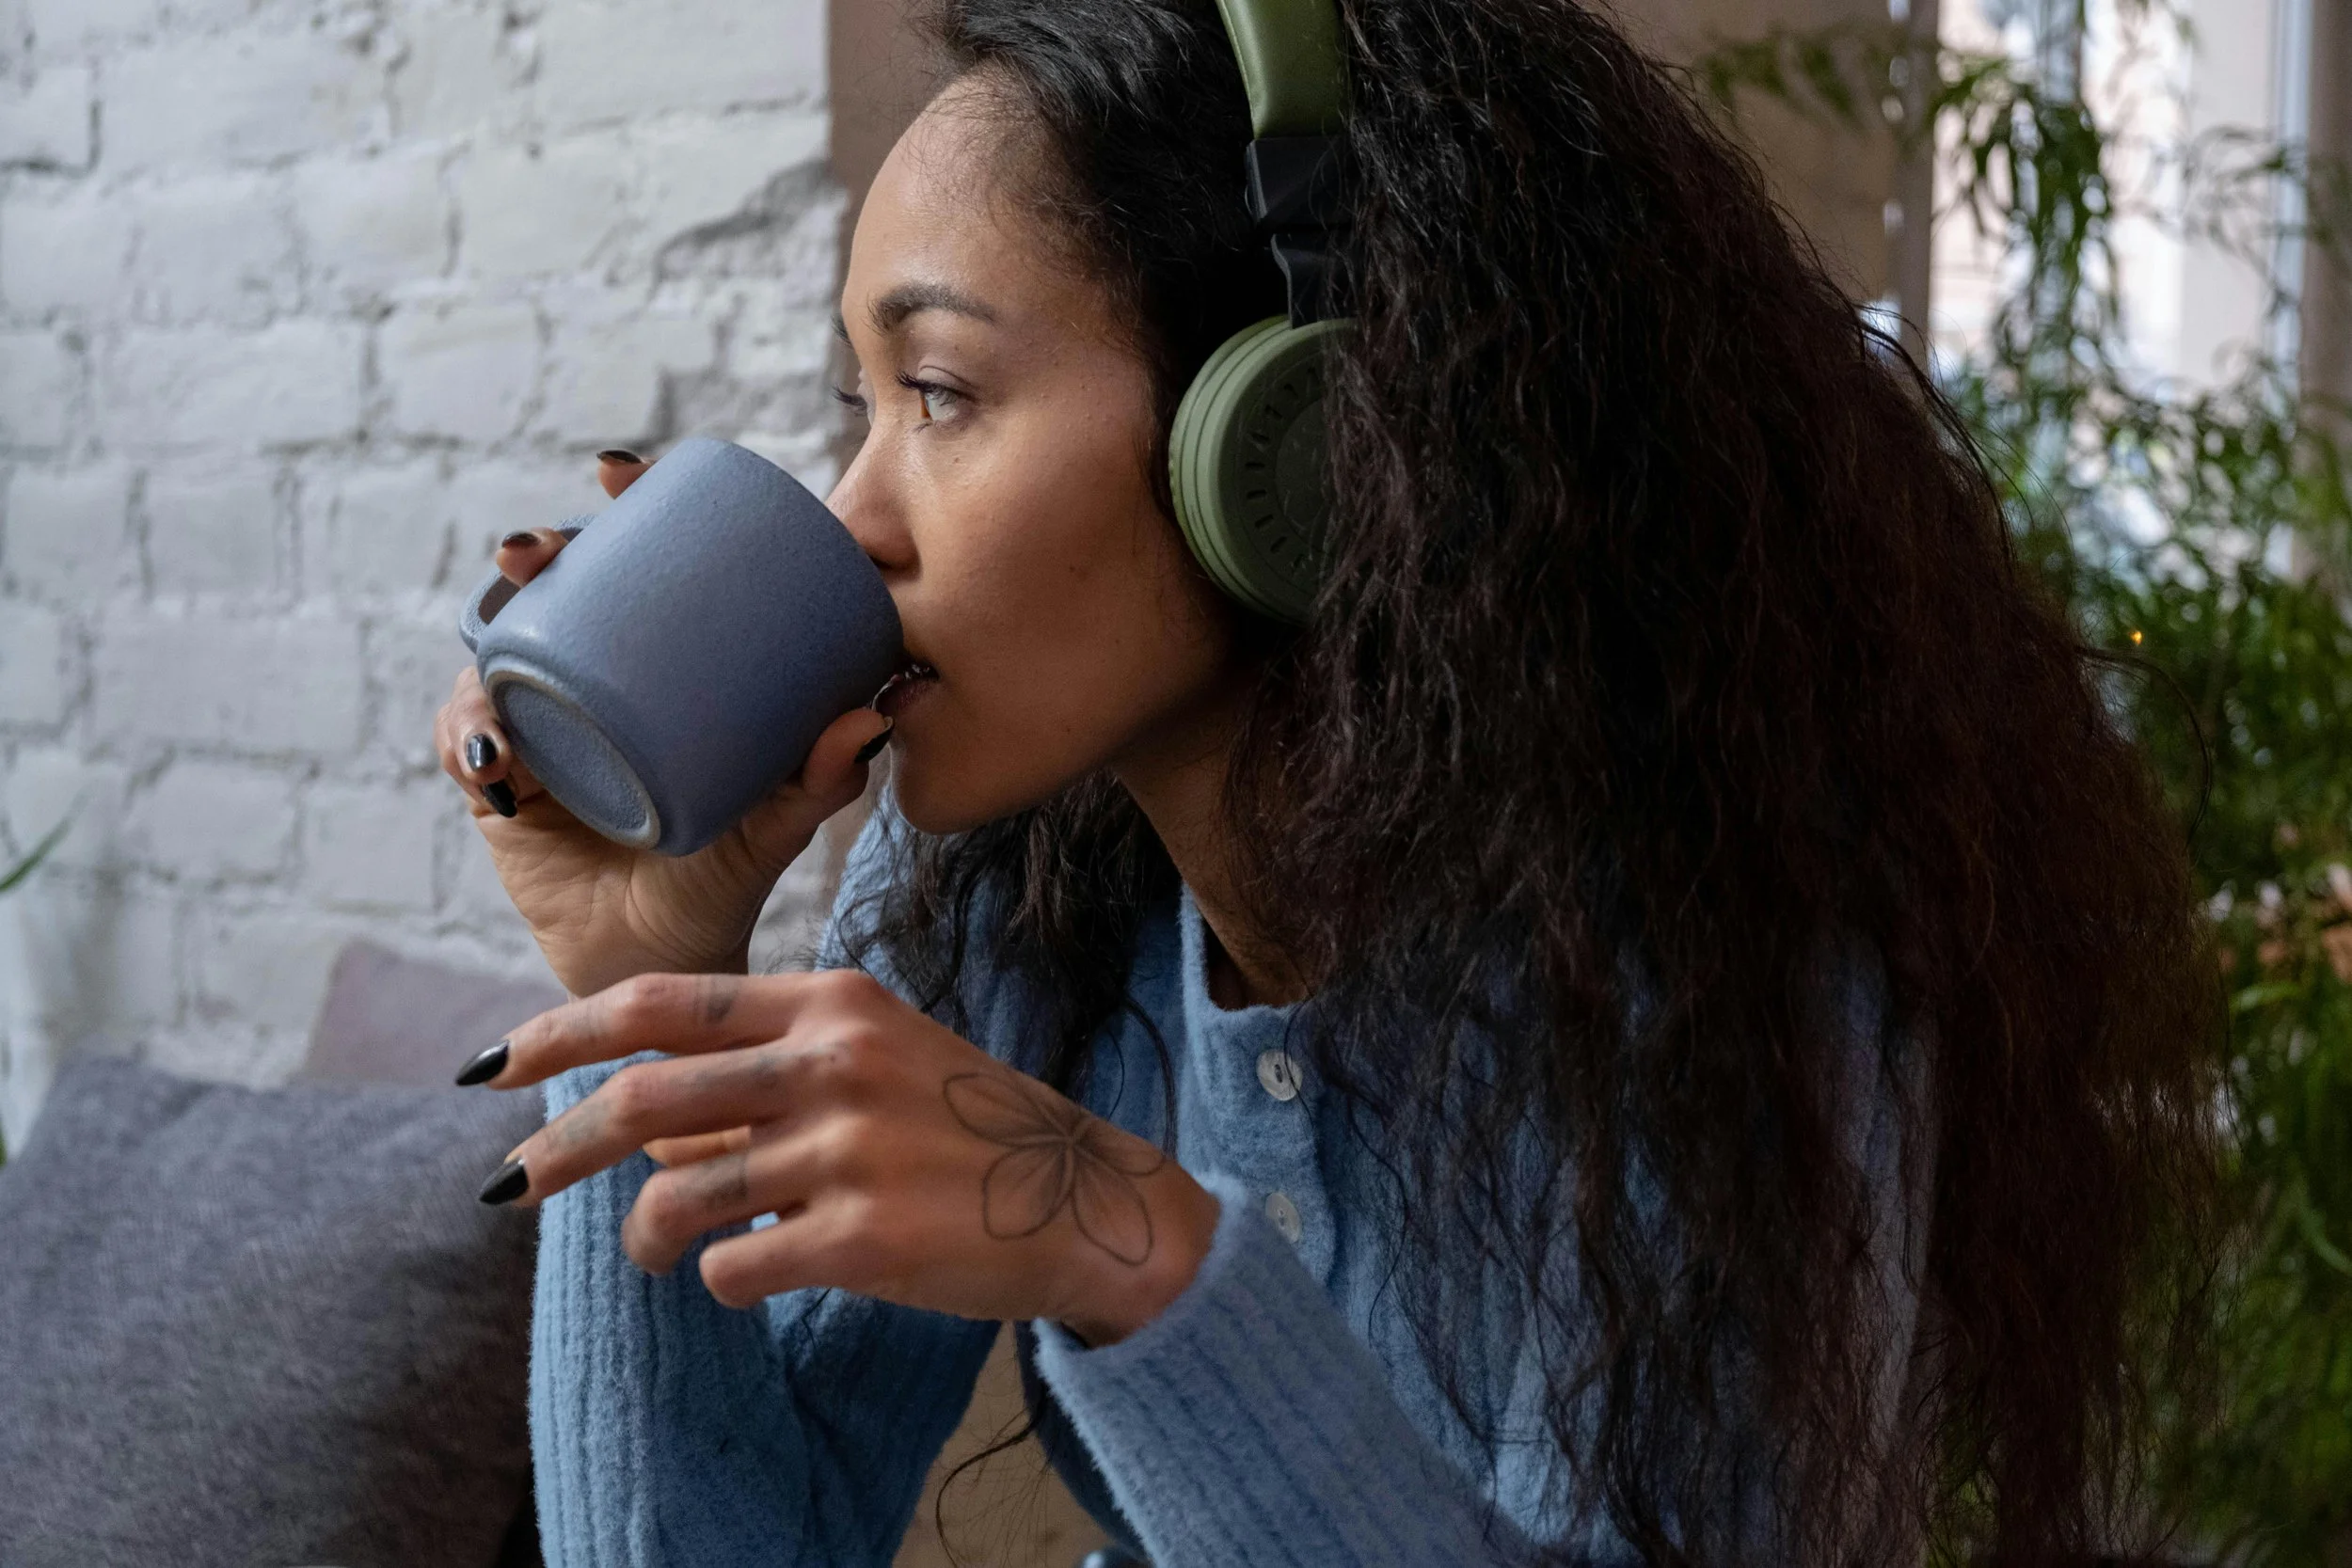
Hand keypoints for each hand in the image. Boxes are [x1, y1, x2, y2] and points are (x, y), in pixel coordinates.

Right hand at [433, 451, 892, 994]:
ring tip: (502, 631)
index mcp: (661, 665)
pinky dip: (467, 739)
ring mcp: (540, 726)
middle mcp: (595, 681)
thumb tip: (875, 712)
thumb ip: (824, 774)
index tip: (617, 472)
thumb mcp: (780, 818)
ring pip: (497, 653)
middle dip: (537, 550)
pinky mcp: (496, 785)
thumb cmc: (729, 874)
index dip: (624, 509)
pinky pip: (463, 743)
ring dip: (490, 634)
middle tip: (535, 548)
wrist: (666, 957)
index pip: (638, 567)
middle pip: (555, 590)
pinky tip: (491, 757)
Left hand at [465, 969, 1220, 1344]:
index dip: (557, 1032)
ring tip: (660, 1251)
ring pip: (677, 1197)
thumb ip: (763, 1068)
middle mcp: (833, 1061)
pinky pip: (731, 1265)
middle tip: (507, 1189)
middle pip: (644, 1100)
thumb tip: (640, 1121)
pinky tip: (750, 1274)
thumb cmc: (961, 1127)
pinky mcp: (861, 1236)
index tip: (491, 1066)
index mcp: (830, 1002)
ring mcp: (848, 1149)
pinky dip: (718, 1279)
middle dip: (555, 1151)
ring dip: (646, 1236)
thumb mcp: (873, 1057)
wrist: (1079, 1199)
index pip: (661, 1003)